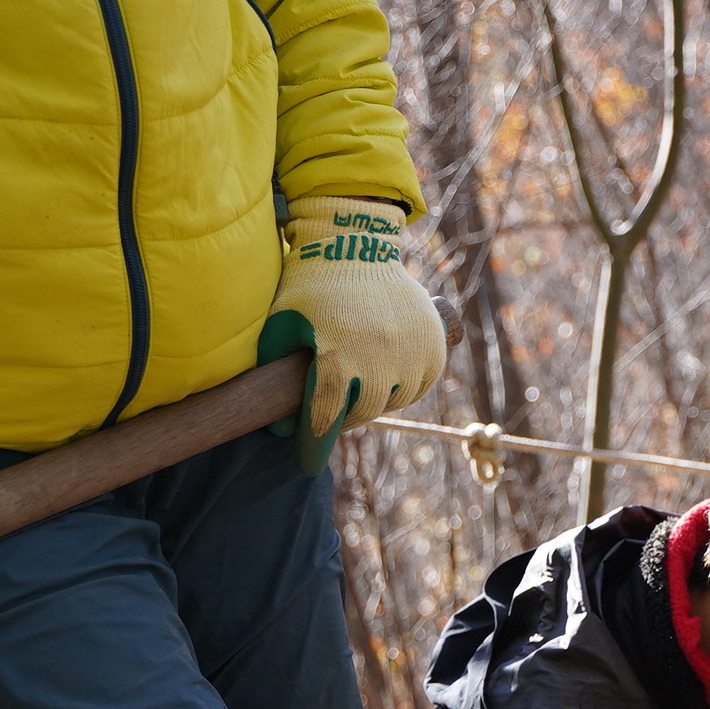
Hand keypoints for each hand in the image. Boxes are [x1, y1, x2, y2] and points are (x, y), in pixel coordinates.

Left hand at [255, 197, 446, 473]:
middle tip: (334, 409)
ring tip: (361, 379)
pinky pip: (419, 384)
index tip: (305, 463)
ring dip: (375, 397)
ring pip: (394, 400)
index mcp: (337, 357)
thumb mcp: (282, 322)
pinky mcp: (433, 347)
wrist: (357, 245)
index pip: (324, 418)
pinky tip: (386, 372)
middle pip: (361, 412)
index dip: (312, 445)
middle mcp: (378, 361)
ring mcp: (410, 355)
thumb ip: (277, 371)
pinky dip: (403, 385)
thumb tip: (279, 423)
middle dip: (344, 415)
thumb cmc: (311, 285)